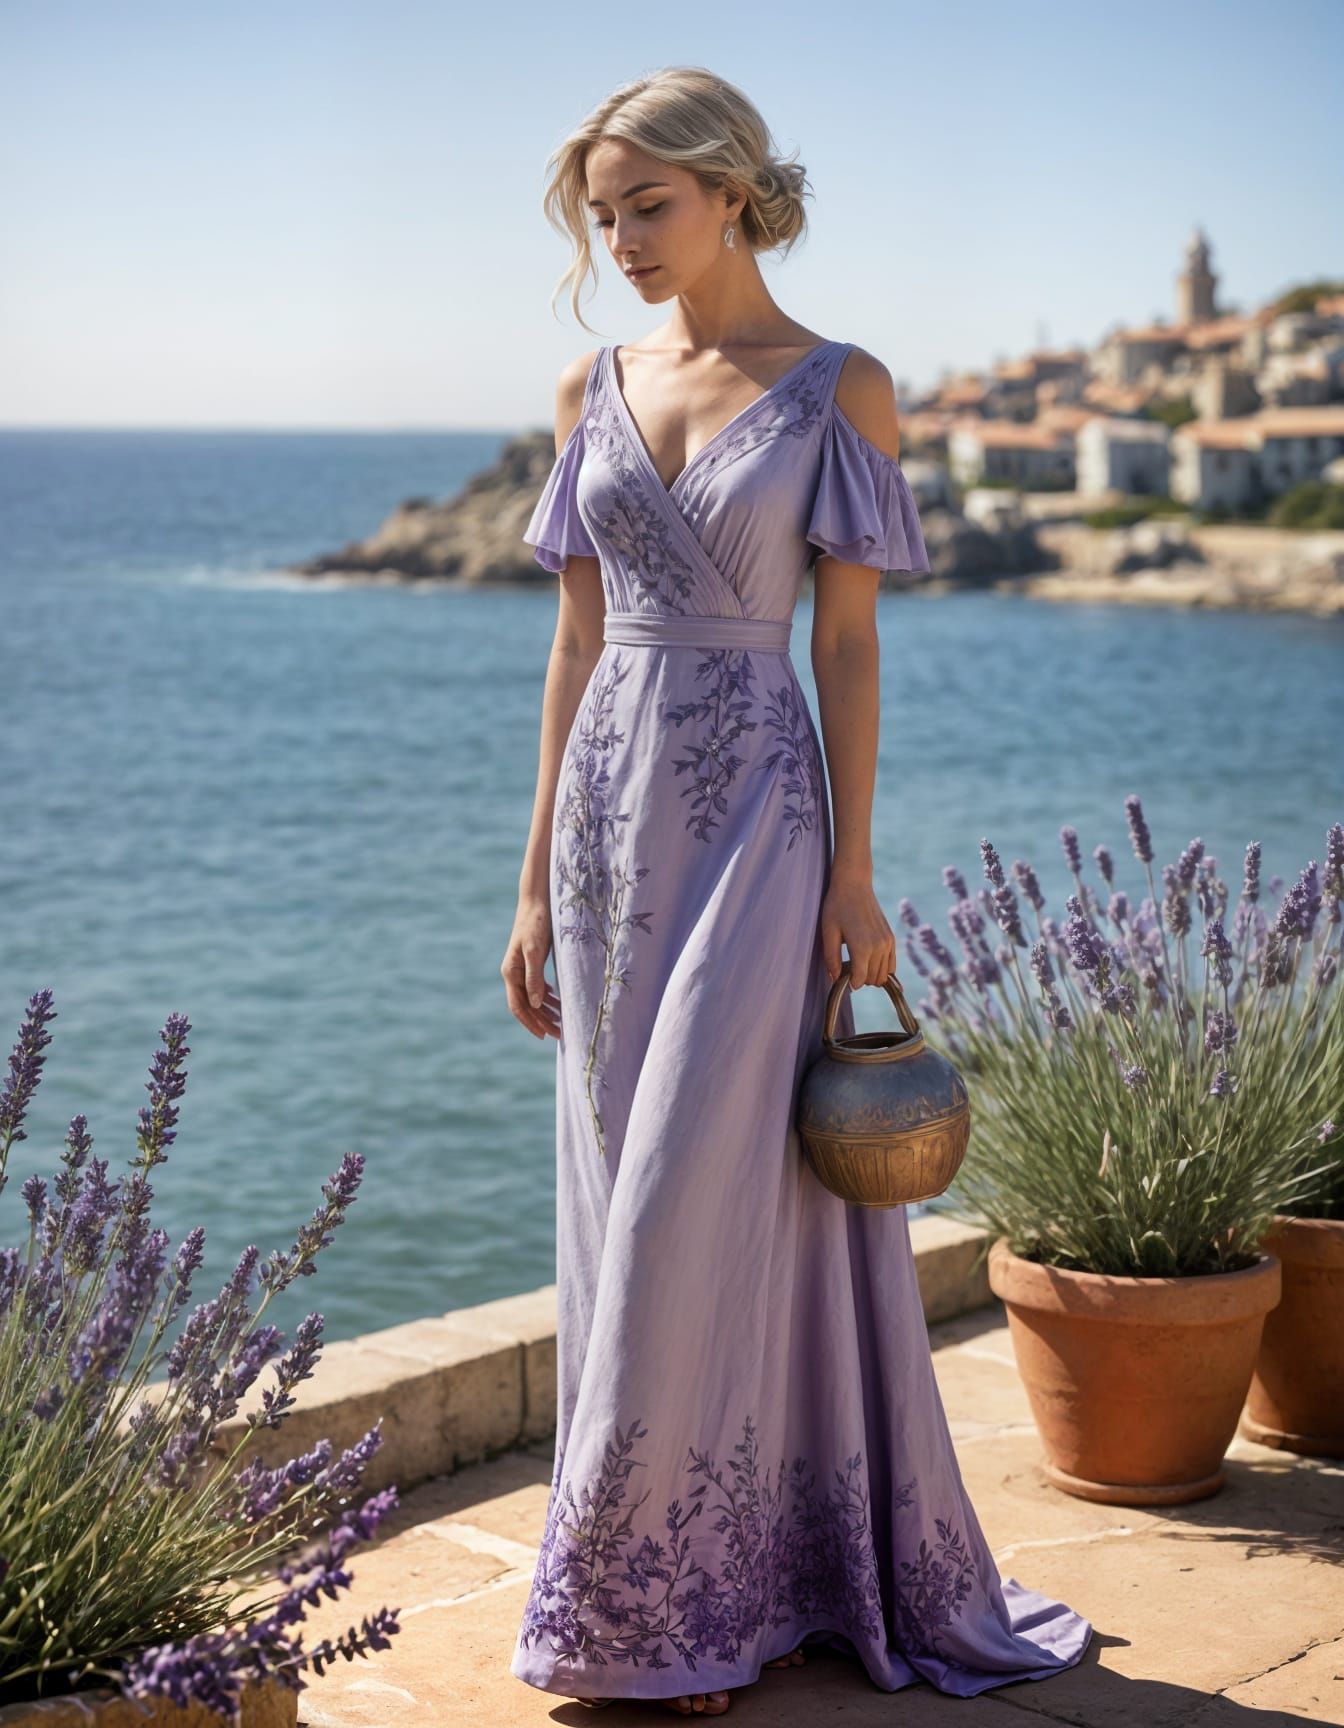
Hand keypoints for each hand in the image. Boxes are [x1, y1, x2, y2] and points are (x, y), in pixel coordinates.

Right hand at [501, 895, 562, 1039]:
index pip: (518, 1006)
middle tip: (559, 1034)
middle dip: (541, 1021)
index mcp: (511, 972)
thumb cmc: (536, 924)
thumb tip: (534, 1003)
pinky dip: (547, 996)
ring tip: (562, 1021)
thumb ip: (534, 977)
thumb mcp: (535, 950)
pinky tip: (557, 1000)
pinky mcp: (530, 960)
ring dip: (545, 1010)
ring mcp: (521, 967)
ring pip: (532, 996)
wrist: (537, 901)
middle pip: (525, 1005)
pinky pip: (536, 985)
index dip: (530, 1023)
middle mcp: (513, 972)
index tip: (544, 1036)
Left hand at [820, 870, 897, 987]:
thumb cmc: (837, 907)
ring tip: (856, 962)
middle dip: (860, 979)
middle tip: (846, 967)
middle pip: (873, 979)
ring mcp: (888, 942)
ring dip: (871, 975)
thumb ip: (831, 959)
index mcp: (862, 948)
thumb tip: (835, 979)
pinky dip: (882, 968)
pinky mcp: (891, 938)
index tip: (841, 976)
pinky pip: (892, 964)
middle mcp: (879, 947)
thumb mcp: (828, 933)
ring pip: (884, 974)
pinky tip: (868, 960)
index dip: (849, 983)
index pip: (860, 980)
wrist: (854, 885)